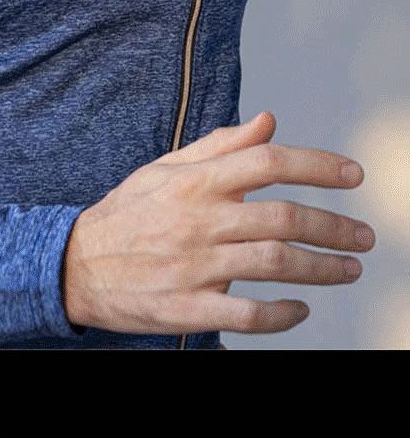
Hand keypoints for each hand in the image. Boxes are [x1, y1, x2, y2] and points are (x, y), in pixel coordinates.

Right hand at [62, 110, 374, 335]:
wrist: (72, 267)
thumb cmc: (126, 215)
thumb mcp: (166, 169)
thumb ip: (221, 146)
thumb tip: (269, 122)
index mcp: (195, 182)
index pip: (269, 163)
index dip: (318, 165)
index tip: (353, 176)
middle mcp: (198, 221)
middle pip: (284, 218)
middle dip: (334, 226)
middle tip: (364, 236)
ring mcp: (194, 267)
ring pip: (275, 264)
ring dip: (322, 268)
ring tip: (348, 269)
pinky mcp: (187, 309)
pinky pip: (247, 315)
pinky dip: (283, 314)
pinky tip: (301, 309)